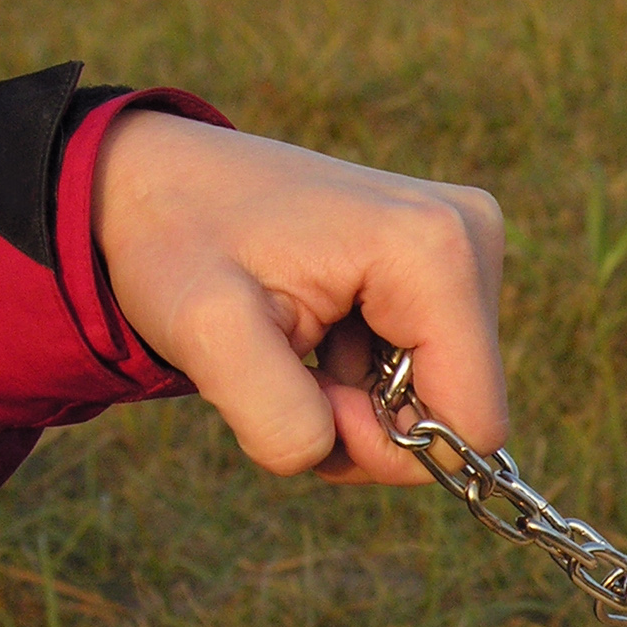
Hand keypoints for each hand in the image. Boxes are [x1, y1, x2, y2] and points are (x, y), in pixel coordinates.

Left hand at [92, 111, 508, 483]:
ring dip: (362, 399)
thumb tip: (336, 448)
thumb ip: (281, 422)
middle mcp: (472, 236)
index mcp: (436, 253)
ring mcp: (468, 240)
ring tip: (300, 340)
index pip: (474, 424)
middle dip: (371, 420)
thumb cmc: (176, 243)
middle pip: (462, 411)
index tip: (311, 392)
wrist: (152, 177)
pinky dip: (368, 372)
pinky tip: (320, 326)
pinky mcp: (450, 253)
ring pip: (444, 395)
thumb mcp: (206, 338)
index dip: (388, 445)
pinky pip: (434, 364)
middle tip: (294, 365)